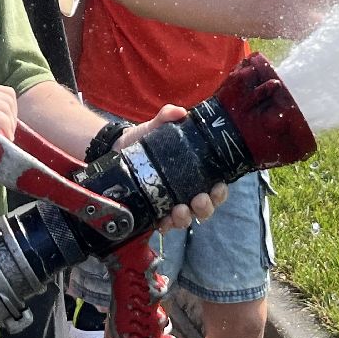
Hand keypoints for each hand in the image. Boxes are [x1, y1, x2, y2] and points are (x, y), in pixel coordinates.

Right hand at [0, 82, 17, 176]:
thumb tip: (10, 129)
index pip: (5, 94)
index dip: (11, 113)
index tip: (5, 133)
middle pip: (7, 97)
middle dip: (12, 120)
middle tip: (4, 139)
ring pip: (2, 105)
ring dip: (8, 126)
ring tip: (1, 142)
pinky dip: (2, 127)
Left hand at [116, 106, 228, 231]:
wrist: (118, 149)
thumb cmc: (145, 139)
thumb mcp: (157, 126)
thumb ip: (167, 116)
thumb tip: (179, 112)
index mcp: (194, 174)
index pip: (216, 188)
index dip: (220, 191)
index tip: (217, 187)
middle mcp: (186, 192)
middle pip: (205, 208)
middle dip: (205, 208)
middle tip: (199, 199)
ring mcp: (170, 204)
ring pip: (186, 219)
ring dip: (185, 218)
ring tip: (179, 210)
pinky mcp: (153, 211)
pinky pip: (163, 224)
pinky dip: (164, 225)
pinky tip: (162, 221)